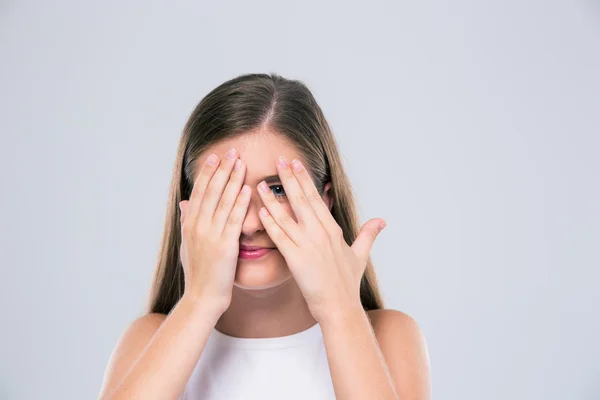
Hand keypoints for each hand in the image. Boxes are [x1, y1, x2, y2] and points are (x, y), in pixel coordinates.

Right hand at [178, 148, 249, 312]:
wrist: (202, 297)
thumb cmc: (198, 272)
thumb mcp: (187, 244)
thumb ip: (187, 222)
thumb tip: (184, 203)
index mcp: (189, 224)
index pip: (199, 192)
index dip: (207, 172)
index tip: (216, 156)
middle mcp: (197, 226)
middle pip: (210, 191)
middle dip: (222, 170)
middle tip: (232, 151)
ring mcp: (210, 235)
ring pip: (222, 201)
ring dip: (232, 180)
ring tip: (241, 163)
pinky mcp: (224, 246)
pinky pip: (233, 220)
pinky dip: (240, 203)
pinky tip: (247, 189)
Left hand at [256, 156, 385, 321]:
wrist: (340, 307)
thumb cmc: (347, 284)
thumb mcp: (360, 255)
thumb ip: (368, 235)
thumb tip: (381, 221)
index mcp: (332, 230)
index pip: (316, 198)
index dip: (304, 180)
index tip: (295, 164)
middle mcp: (320, 234)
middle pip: (302, 200)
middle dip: (289, 178)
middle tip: (279, 160)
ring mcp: (308, 245)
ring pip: (287, 216)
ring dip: (272, 198)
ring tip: (259, 183)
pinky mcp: (296, 259)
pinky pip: (280, 237)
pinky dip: (269, 223)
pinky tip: (260, 211)